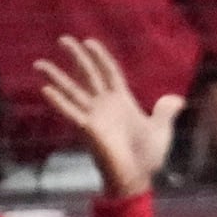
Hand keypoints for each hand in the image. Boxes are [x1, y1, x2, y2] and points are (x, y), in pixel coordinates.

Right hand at [31, 34, 180, 197]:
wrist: (137, 177)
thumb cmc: (147, 157)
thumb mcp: (160, 129)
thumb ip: (164, 112)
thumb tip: (177, 99)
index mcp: (121, 101)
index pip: (108, 72)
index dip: (100, 57)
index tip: (89, 41)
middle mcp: (104, 105)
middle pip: (88, 74)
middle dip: (76, 57)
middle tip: (63, 39)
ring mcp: (93, 116)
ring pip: (72, 91)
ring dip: (56, 77)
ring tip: (39, 63)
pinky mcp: (87, 129)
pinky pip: (70, 112)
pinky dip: (58, 101)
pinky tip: (45, 90)